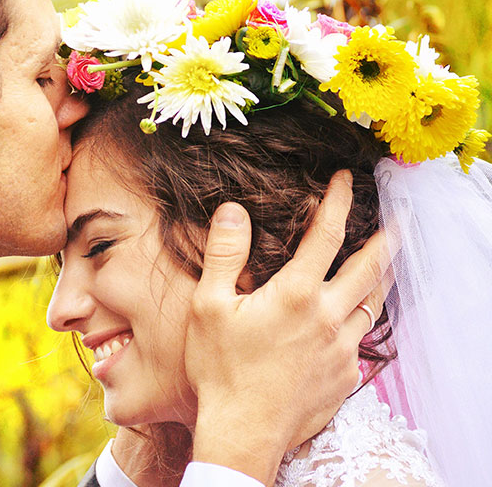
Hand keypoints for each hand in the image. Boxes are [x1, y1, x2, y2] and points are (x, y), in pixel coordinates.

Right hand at [186, 170, 392, 485]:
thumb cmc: (221, 369)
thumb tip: (233, 210)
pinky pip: (361, 340)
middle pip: (371, 267)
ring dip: (382, 277)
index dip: (338, 200)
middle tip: (401, 218)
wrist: (243, 432)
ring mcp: (342, 349)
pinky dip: (361, 319)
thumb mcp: (209, 306)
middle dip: (388, 237)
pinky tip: (353, 319)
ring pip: (374, 304)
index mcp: (296, 294)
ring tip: (388, 262)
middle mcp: (328, 317)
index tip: (346, 179)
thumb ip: (225, 253)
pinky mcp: (346, 377)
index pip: (326, 234)